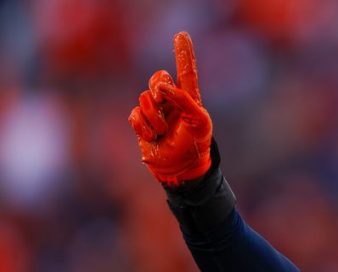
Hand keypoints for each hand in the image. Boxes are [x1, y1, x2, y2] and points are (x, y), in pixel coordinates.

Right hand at [128, 32, 211, 184]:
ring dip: (154, 118)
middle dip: (158, 89)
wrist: (181, 168)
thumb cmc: (196, 145)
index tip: (181, 35)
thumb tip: (164, 87)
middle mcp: (171, 100)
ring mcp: (155, 111)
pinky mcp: (142, 122)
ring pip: (144, 99)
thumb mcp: (200, 123)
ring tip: (163, 131)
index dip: (183, 53)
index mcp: (189, 98)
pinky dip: (143, 127)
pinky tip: (153, 136)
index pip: (186, 71)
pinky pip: (135, 114)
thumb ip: (186, 101)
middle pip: (157, 79)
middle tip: (162, 101)